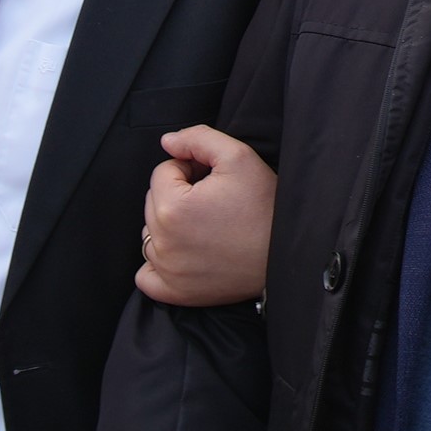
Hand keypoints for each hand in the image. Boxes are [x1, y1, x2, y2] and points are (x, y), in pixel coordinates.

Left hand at [136, 125, 275, 305]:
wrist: (285, 255)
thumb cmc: (264, 206)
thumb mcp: (239, 157)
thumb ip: (198, 138)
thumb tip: (167, 142)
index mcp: (172, 206)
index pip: (163, 172)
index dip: (190, 168)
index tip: (214, 179)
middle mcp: (162, 241)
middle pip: (154, 200)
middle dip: (179, 193)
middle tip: (214, 199)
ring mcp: (166, 270)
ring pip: (150, 232)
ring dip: (169, 224)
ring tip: (205, 224)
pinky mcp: (174, 292)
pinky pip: (146, 275)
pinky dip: (157, 263)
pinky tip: (182, 253)